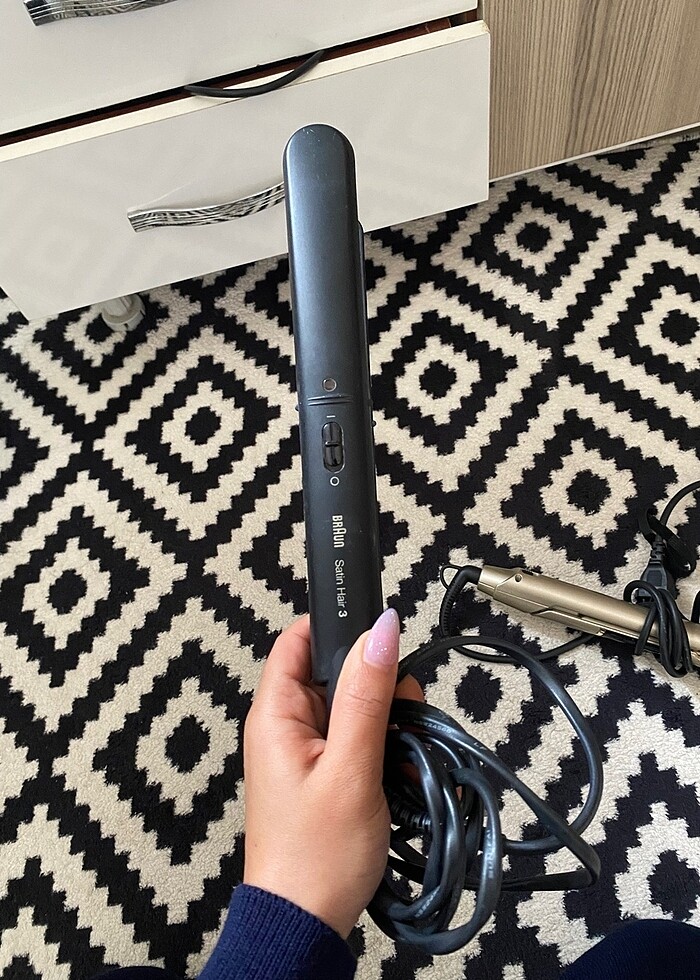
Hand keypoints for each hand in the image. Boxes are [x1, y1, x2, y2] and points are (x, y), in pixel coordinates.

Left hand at [242, 609, 421, 938]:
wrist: (307, 925)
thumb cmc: (317, 856)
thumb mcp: (351, 768)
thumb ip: (366, 696)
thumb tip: (381, 629)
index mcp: (277, 713)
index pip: (299, 639)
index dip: (339, 627)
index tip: (382, 635)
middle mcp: (288, 725)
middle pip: (337, 670)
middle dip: (378, 683)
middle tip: (403, 713)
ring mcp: (308, 750)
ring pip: (356, 705)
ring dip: (388, 721)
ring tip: (402, 755)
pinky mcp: (326, 773)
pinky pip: (360, 739)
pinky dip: (385, 748)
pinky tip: (399, 774)